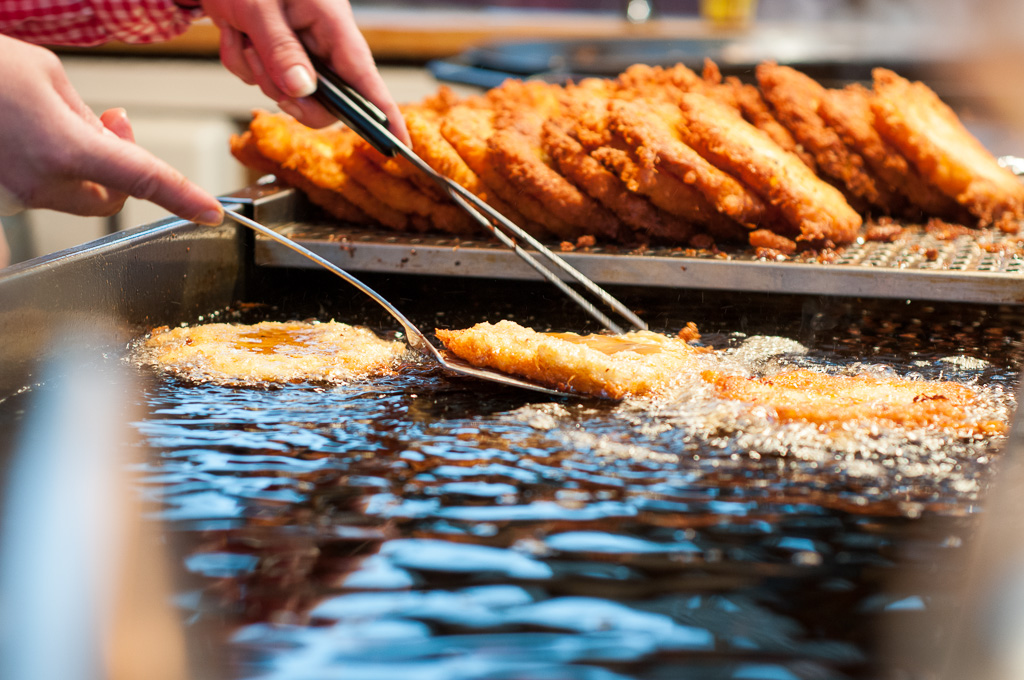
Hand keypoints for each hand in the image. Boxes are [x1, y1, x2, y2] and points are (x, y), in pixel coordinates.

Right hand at [0, 36, 223, 224]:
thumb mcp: (49, 74)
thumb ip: (89, 117)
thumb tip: (109, 139)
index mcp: (64, 148)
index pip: (142, 179)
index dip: (182, 197)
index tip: (209, 212)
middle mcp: (42, 181)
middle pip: (114, 196)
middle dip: (124, 166)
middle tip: (112, 122)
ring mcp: (20, 192)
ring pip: (83, 195)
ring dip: (92, 165)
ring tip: (66, 120)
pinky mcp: (6, 192)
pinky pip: (50, 191)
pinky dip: (61, 169)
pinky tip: (39, 136)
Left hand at [203, 0, 409, 142]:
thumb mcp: (259, 8)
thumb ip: (281, 51)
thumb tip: (303, 91)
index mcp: (332, 24)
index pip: (366, 79)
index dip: (385, 114)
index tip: (400, 144)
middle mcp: (321, 42)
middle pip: (325, 100)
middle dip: (287, 92)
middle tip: (257, 62)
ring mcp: (300, 50)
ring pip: (288, 92)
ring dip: (257, 70)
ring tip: (242, 32)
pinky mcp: (277, 54)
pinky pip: (261, 79)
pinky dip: (242, 61)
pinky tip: (236, 31)